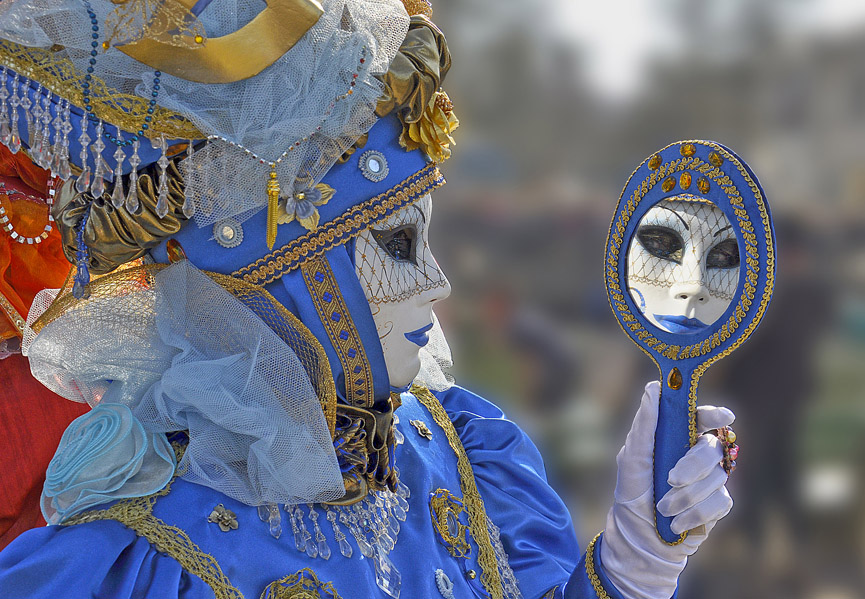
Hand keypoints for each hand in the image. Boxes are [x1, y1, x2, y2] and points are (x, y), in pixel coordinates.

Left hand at [599, 381, 734, 598]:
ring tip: (663, 507)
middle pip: (712, 448)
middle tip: (671, 479)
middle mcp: (697, 455)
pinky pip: (719, 501)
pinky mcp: (718, 504)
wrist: (639, 537)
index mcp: (678, 438)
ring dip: (686, 495)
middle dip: (692, 465)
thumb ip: (645, 425)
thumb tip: (654, 387)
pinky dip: (694, 513)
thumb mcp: (631, 458)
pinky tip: (676, 522)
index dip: (715, 414)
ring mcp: (711, 478)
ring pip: (717, 476)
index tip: (723, 416)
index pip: (702, 418)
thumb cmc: (633, 492)